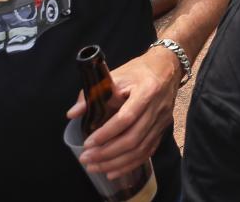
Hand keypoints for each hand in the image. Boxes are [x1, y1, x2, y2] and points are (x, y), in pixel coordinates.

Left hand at [69, 44, 178, 180]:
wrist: (168, 67)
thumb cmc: (139, 70)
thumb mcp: (116, 75)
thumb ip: (93, 93)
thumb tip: (72, 114)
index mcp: (147, 91)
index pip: (126, 118)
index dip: (106, 133)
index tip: (87, 143)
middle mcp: (157, 109)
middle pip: (133, 138)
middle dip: (107, 153)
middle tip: (86, 158)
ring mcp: (162, 121)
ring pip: (140, 149)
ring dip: (116, 163)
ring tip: (95, 167)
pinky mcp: (163, 130)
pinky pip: (148, 152)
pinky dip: (130, 165)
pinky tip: (113, 171)